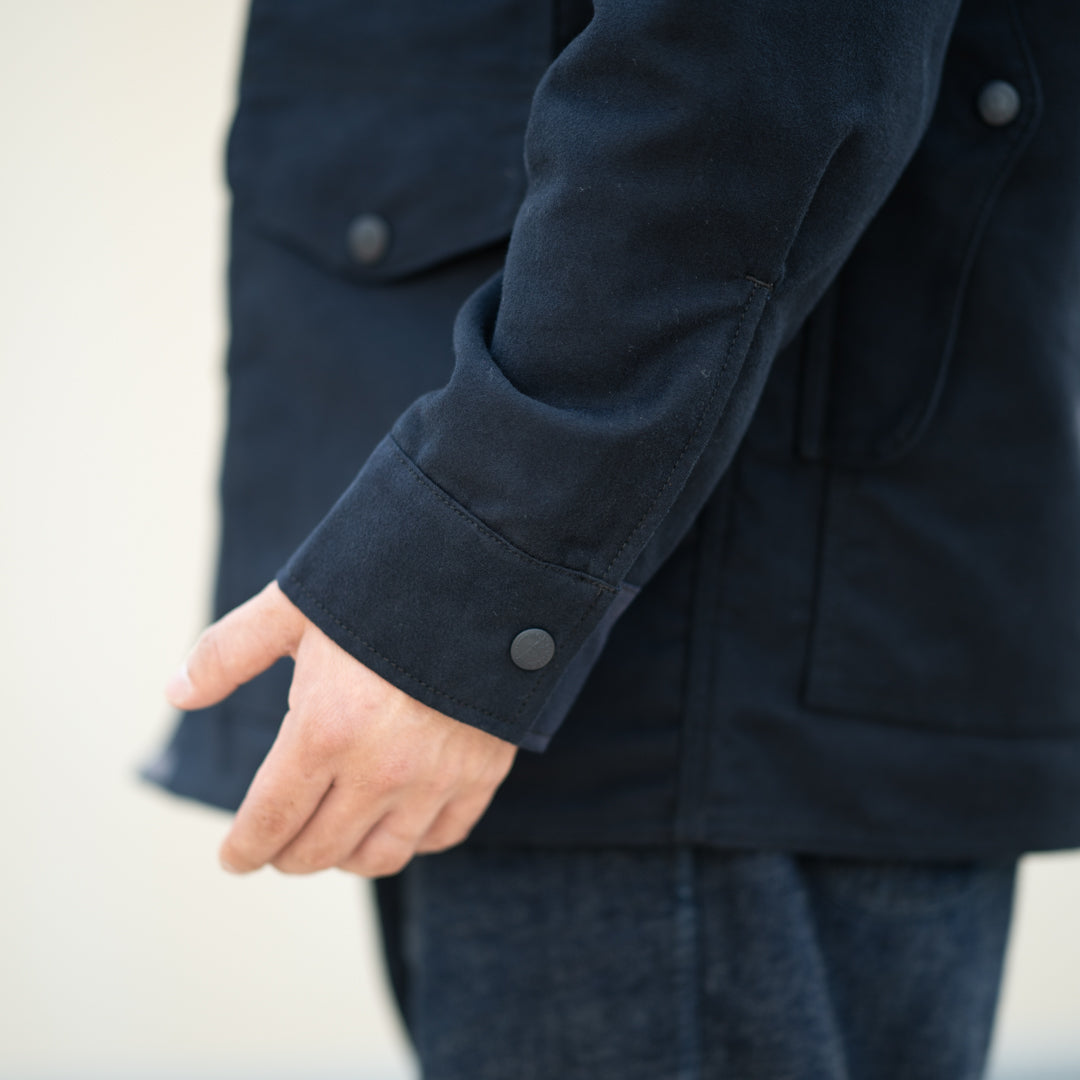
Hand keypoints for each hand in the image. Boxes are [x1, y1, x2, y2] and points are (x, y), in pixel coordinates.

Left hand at [165, 582, 516, 876]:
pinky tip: (397, 822)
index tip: (234, 858)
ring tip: (334, 841)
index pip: (271, 821)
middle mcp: (380, 768)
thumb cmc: (385, 582)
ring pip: (382, 857)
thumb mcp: (295, 607)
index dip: (244, 849)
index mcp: (324, 730)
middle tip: (277, 849)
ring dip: (346, 859)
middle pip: (320, 851)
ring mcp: (437, 776)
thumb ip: (229, 652)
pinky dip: (415, 840)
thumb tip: (175, 692)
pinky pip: (443, 835)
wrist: (487, 568)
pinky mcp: (483, 770)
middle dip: (286, 857)